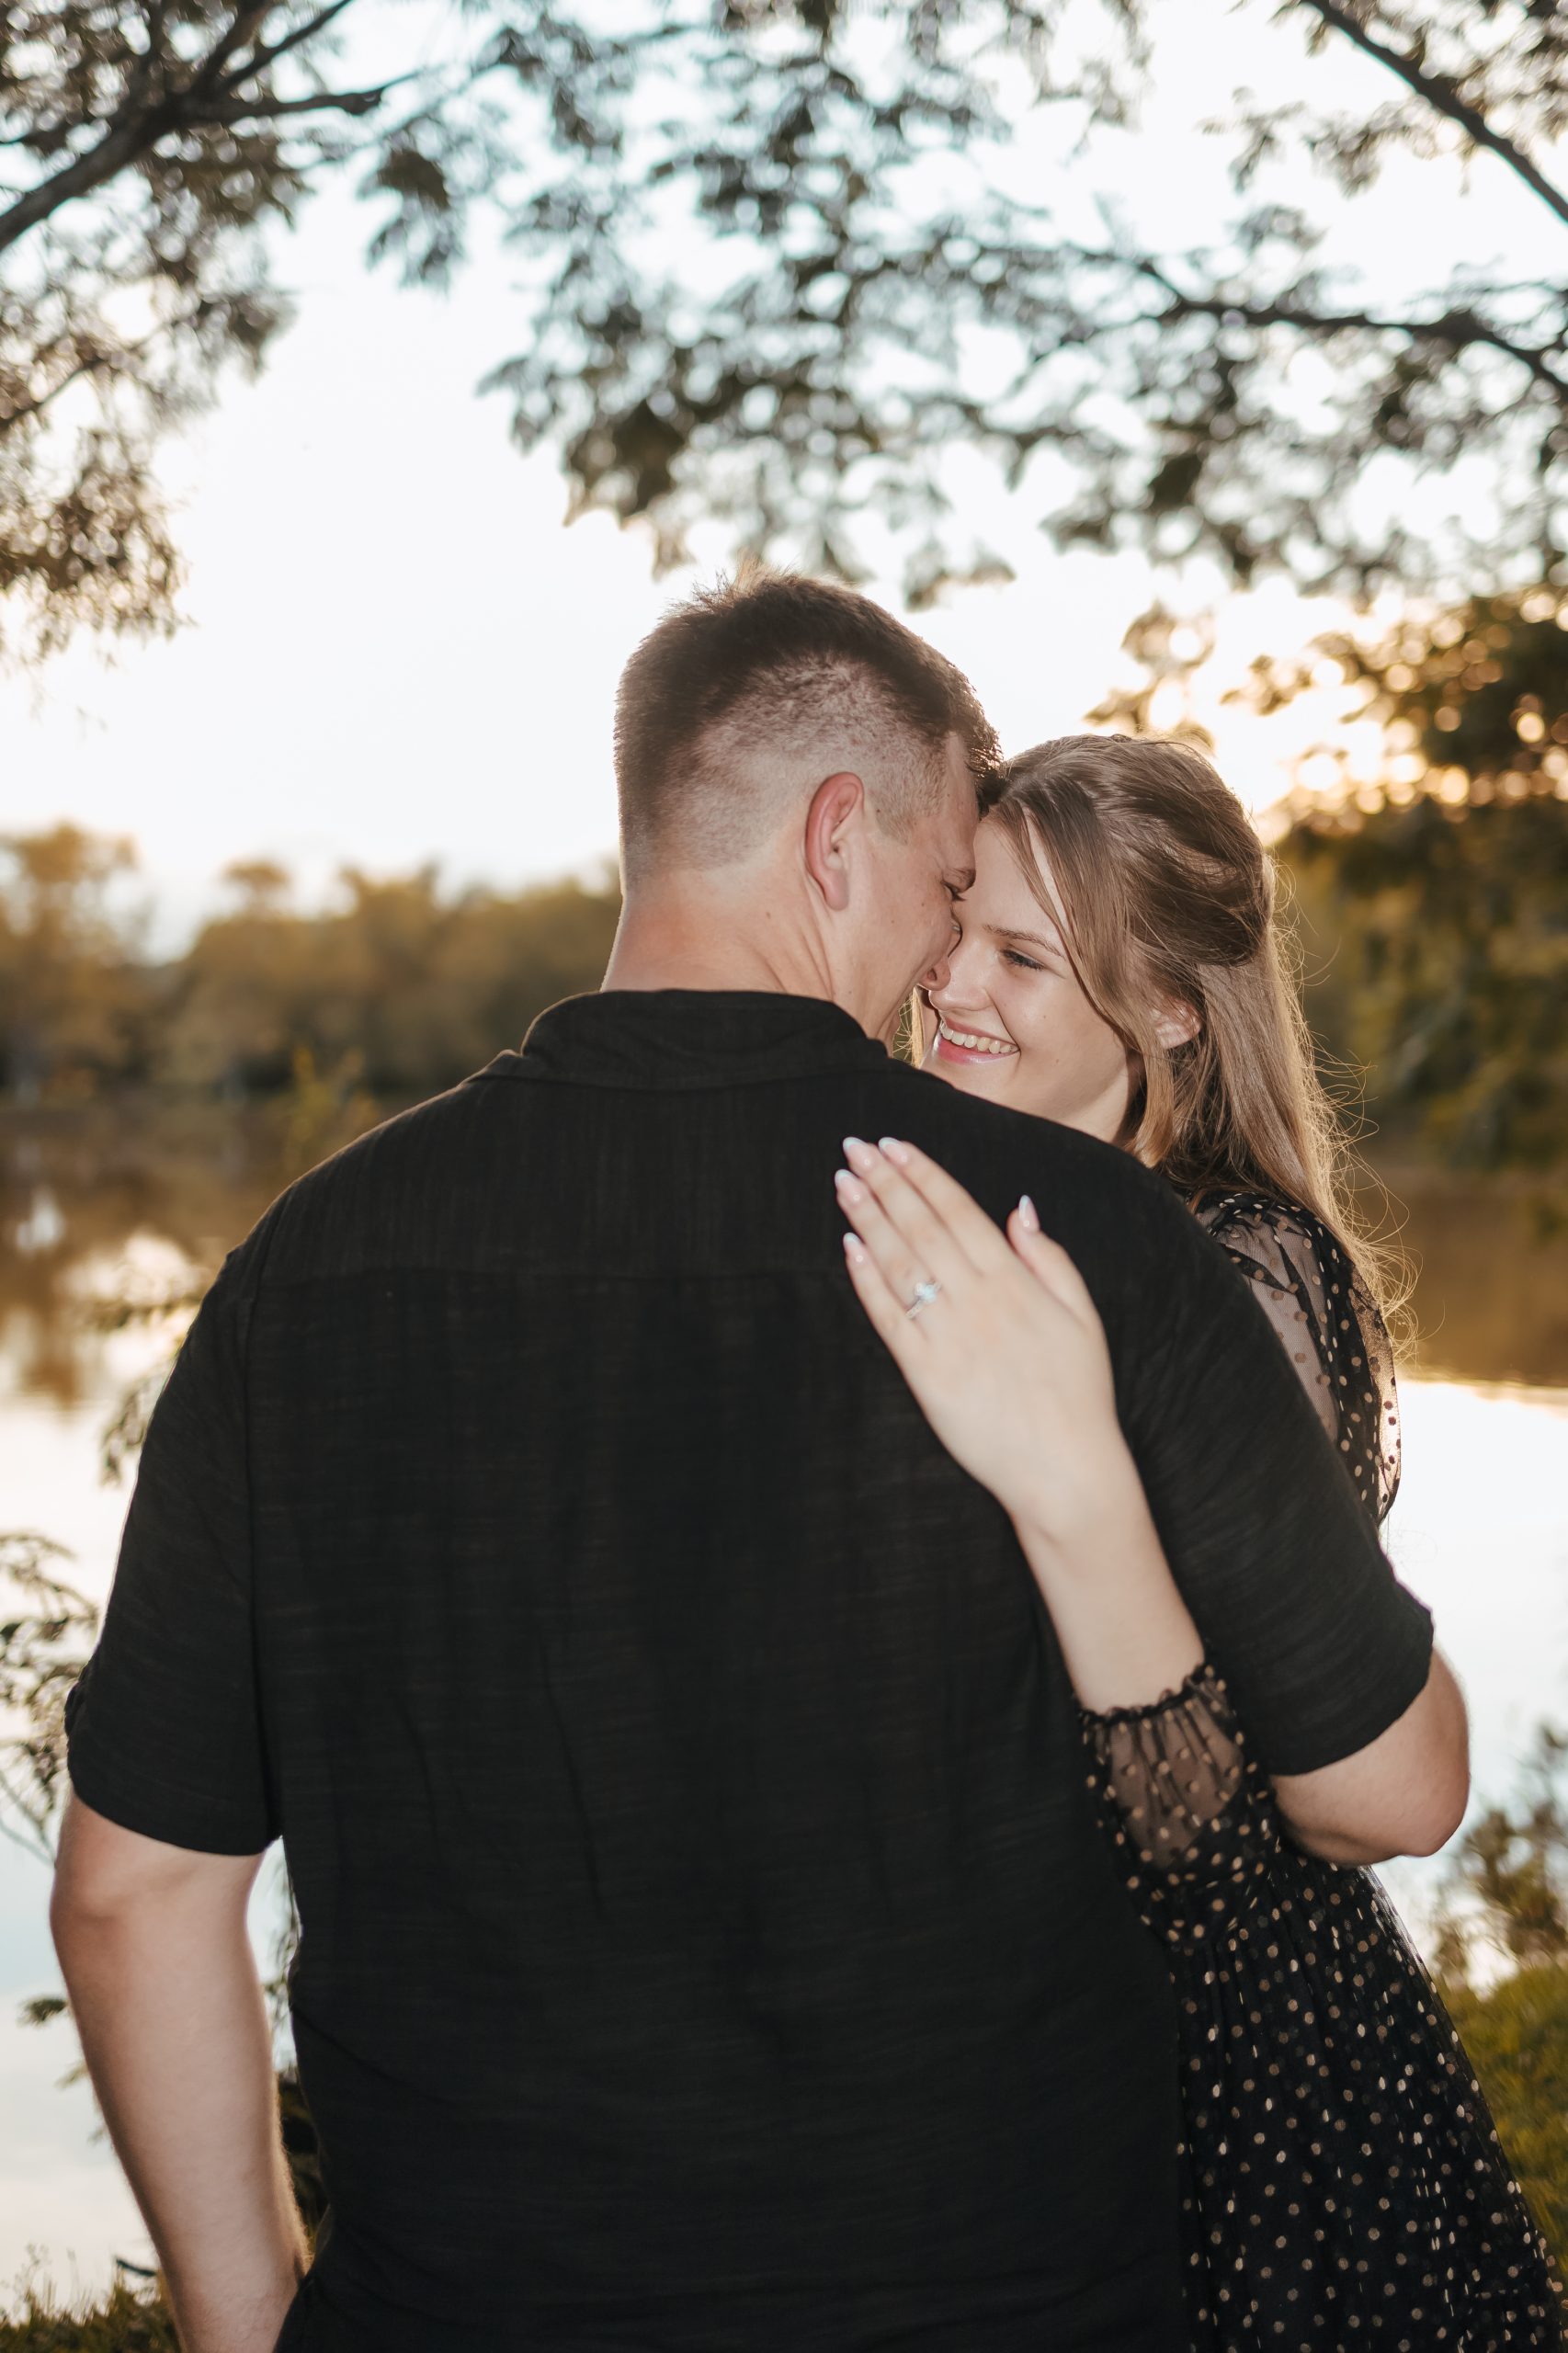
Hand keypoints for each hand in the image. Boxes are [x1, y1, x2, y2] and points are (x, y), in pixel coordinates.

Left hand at [835, 1136, 1130, 1545]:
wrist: (1066, 1469)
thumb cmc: (1078, 1394)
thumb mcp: (1083, 1316)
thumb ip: (1050, 1258)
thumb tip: (1019, 1208)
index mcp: (1015, 1280)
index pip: (958, 1211)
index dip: (922, 1174)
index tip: (893, 1144)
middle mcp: (977, 1300)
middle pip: (921, 1227)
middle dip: (885, 1183)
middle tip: (853, 1148)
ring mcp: (948, 1336)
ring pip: (900, 1263)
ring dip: (868, 1218)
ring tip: (842, 1182)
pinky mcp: (926, 1375)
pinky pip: (889, 1318)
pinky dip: (867, 1280)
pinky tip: (850, 1248)